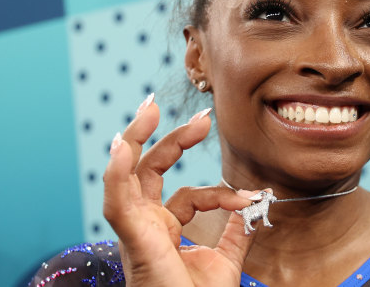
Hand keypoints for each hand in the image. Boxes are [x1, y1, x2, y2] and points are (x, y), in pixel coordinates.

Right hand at [103, 94, 254, 286]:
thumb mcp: (225, 262)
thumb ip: (236, 233)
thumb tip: (253, 206)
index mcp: (166, 229)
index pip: (191, 195)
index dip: (221, 193)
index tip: (250, 197)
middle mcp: (147, 224)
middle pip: (150, 171)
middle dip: (172, 139)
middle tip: (202, 118)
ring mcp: (137, 229)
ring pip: (127, 175)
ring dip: (135, 139)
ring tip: (151, 107)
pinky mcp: (133, 238)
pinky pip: (116, 201)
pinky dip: (116, 173)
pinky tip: (121, 147)